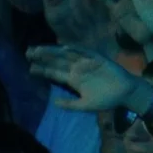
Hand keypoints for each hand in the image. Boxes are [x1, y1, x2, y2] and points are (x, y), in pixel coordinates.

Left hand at [27, 44, 142, 111]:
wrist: (125, 94)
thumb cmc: (106, 99)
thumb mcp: (85, 106)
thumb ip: (70, 105)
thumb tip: (53, 103)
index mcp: (73, 79)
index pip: (54, 73)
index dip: (42, 70)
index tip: (29, 67)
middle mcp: (77, 69)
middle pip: (56, 61)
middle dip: (43, 57)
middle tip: (28, 52)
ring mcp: (86, 62)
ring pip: (66, 55)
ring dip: (53, 51)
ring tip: (40, 49)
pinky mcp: (97, 59)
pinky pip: (85, 52)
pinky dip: (75, 49)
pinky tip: (64, 47)